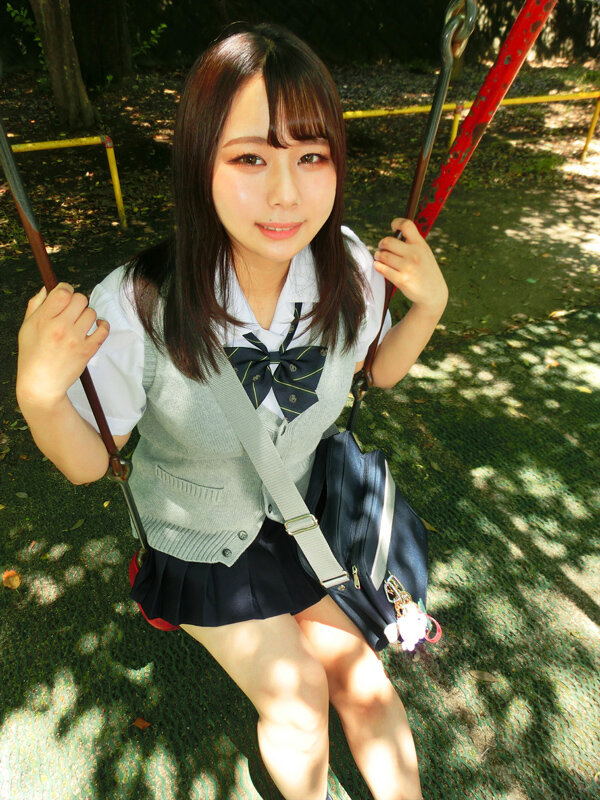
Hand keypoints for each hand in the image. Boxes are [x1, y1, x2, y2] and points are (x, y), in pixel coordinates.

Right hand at [17, 283, 109, 409]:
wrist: (41, 384)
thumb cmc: (32, 355)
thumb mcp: (26, 327)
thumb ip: (36, 305)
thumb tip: (47, 288)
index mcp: (43, 319)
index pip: (63, 291)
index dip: (66, 290)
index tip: (65, 297)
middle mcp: (60, 327)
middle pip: (80, 299)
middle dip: (77, 302)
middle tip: (71, 312)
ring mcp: (75, 339)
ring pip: (91, 313)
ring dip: (87, 315)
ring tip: (79, 324)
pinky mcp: (88, 350)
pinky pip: (104, 330)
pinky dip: (103, 325)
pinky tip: (97, 326)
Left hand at [373, 218, 447, 314]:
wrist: (434, 293)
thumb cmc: (425, 271)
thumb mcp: (424, 253)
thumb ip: (411, 243)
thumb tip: (390, 238)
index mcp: (420, 244)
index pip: (406, 225)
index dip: (396, 222)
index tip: (393, 227)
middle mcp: (414, 254)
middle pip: (387, 241)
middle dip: (381, 244)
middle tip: (381, 248)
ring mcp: (408, 267)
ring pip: (382, 255)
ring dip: (378, 256)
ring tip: (380, 258)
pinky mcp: (401, 280)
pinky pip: (382, 268)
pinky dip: (378, 266)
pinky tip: (379, 266)